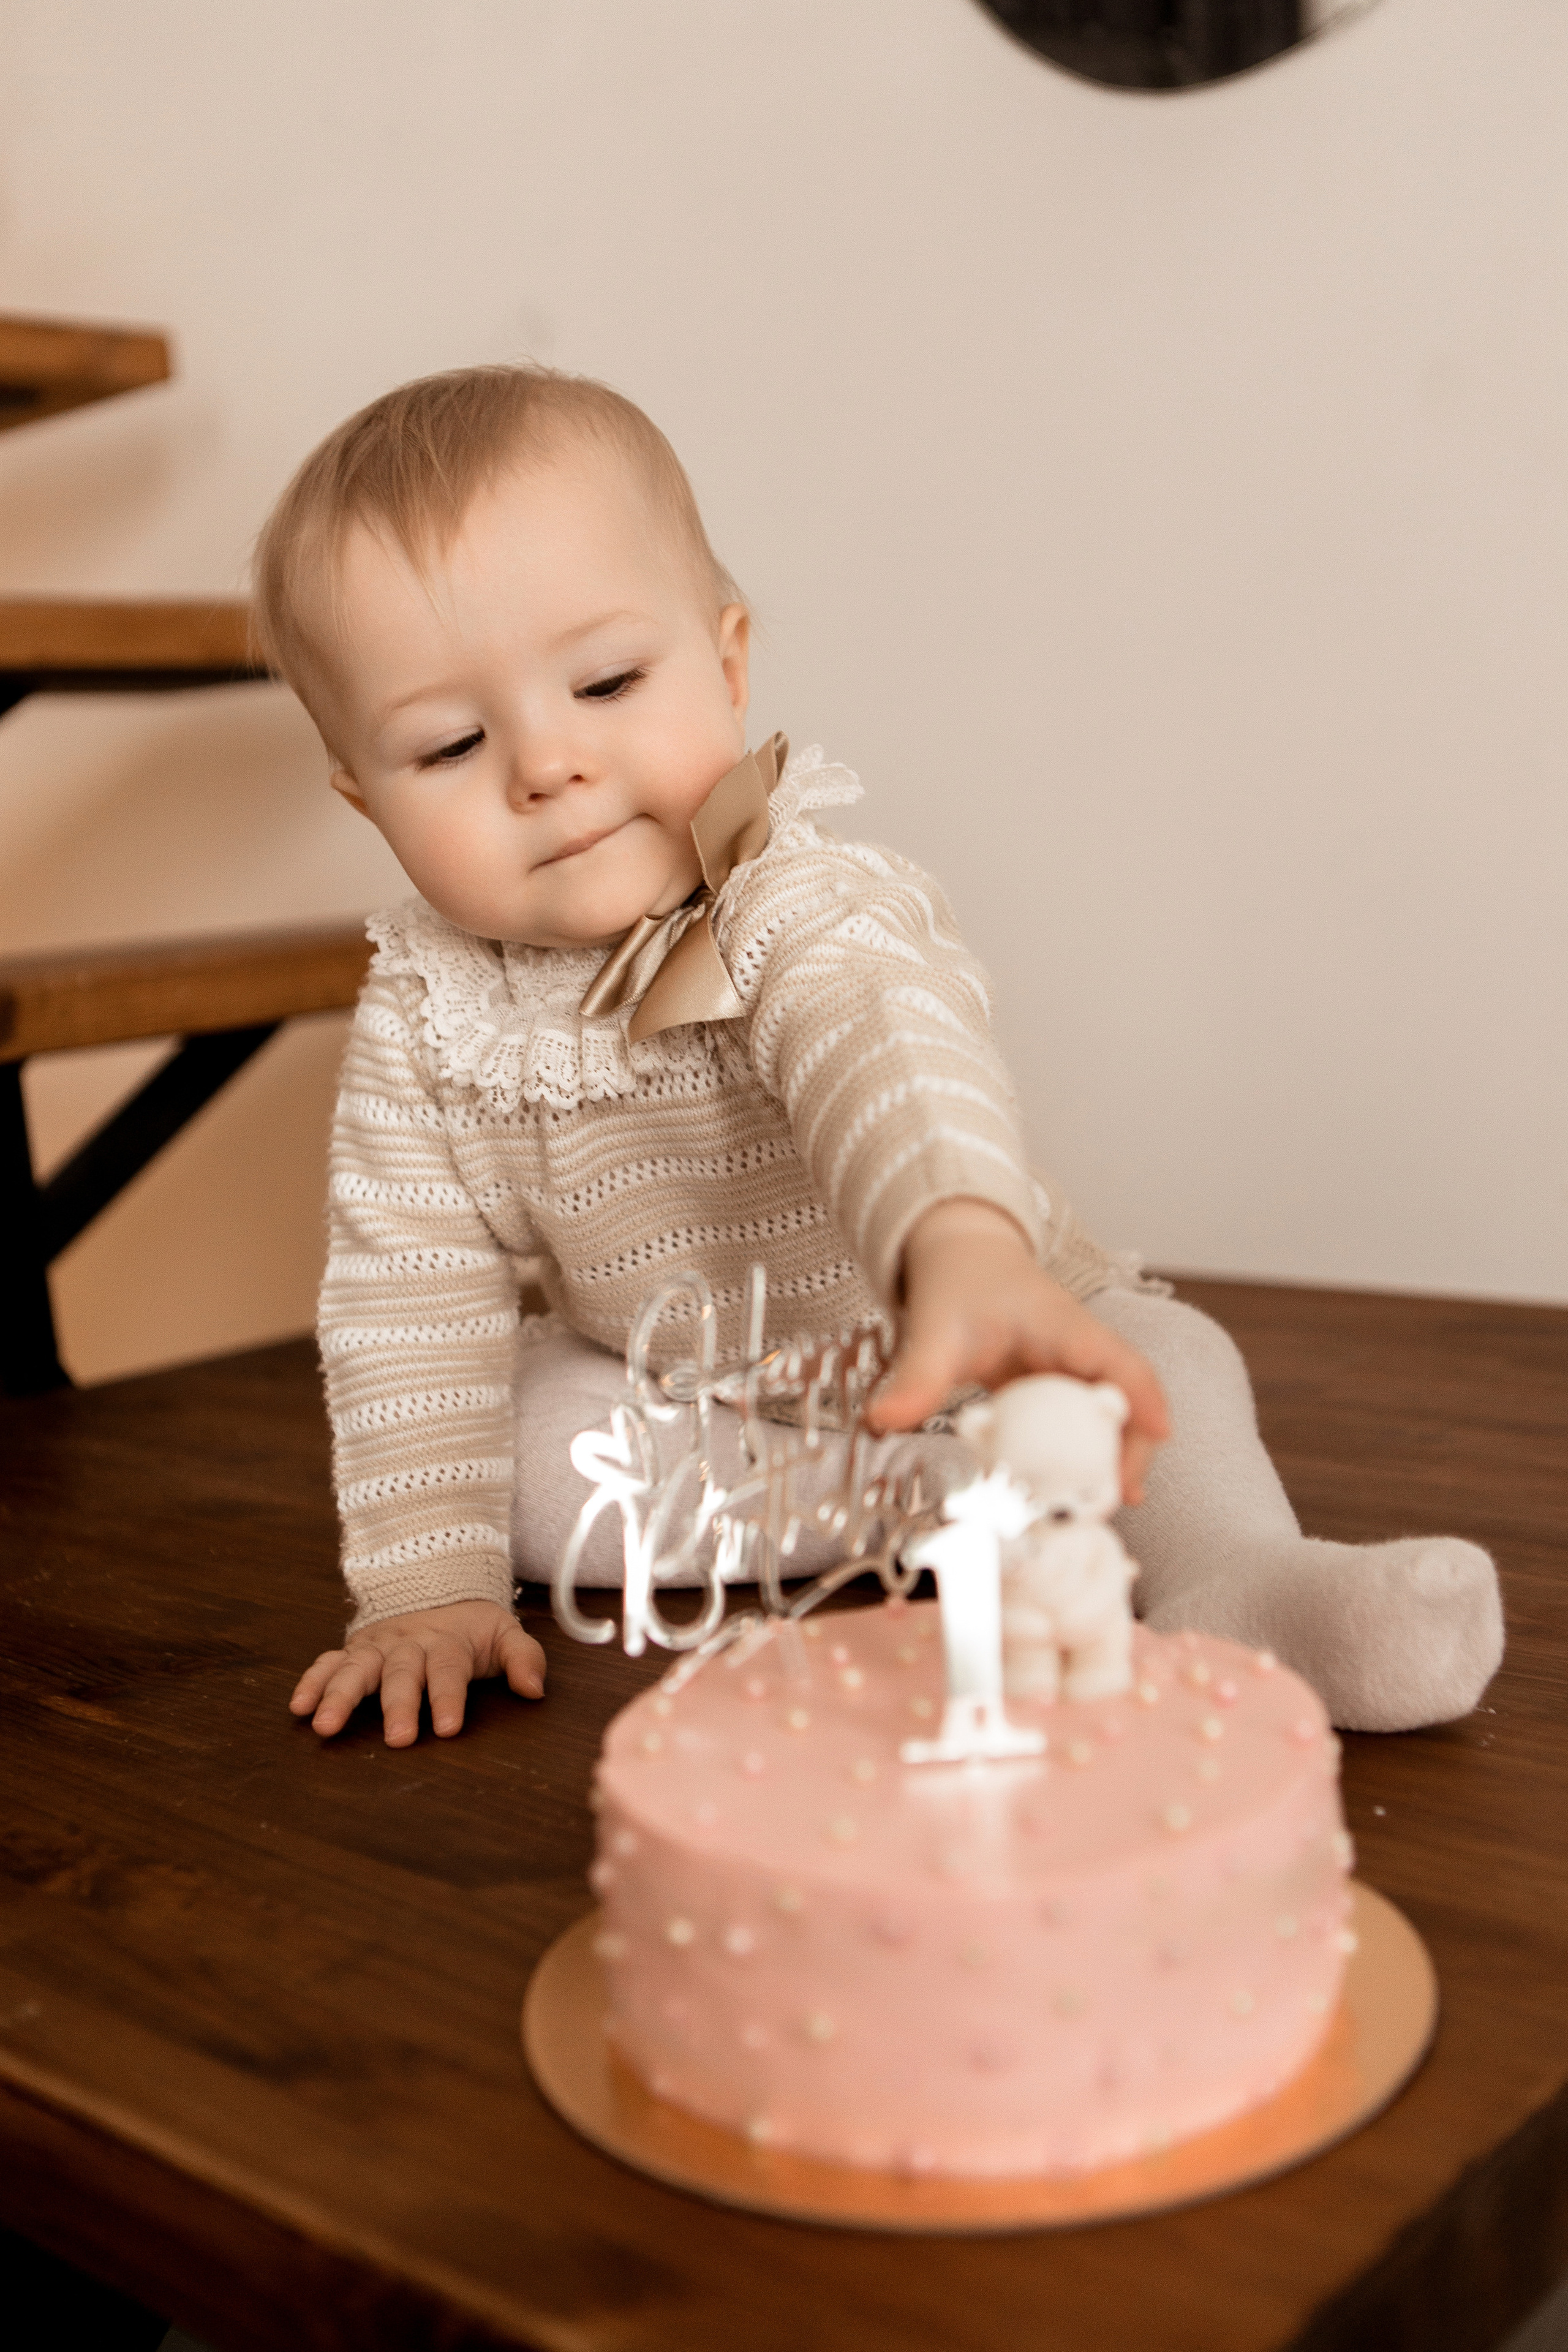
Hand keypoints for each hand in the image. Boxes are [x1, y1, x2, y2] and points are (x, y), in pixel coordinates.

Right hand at [289, 1598, 545, 1747]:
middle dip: (398, 1705)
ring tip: (326, 1726)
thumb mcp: (505, 1635)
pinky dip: (312, 1681)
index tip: (448, 1727)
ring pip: (357, 1668)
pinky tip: (299, 1707)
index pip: (449, 1669)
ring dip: (340, 1695)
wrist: (436, 1590)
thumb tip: (535, 1689)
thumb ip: (524, 1658)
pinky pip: (328, 1663)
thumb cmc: (472, 1629)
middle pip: (401, 1673)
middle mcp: (408, 1645)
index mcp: (447, 1643)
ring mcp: (377, 1648)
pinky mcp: (354, 1651)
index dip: (449, 1697)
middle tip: (397, 1738)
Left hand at [867, 1197, 1169, 1503]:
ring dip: (1111, 1457)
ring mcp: (1072, 1370)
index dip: (1144, 1397)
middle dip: (1132, 1447)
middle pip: (1127, 1398)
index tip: (1159, 1433)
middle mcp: (1079, 1350)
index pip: (1119, 1361)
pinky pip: (1083, 1423)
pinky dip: (1084, 1457)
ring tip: (1099, 1508)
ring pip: (1110, 1415)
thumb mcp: (934, 1328)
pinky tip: (1073, 1495)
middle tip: (1118, 1499)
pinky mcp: (1057, 1388)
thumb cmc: (956, 1284)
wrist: (957, 1257)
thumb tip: (882, 1422)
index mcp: (1063, 1327)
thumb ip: (915, 1376)